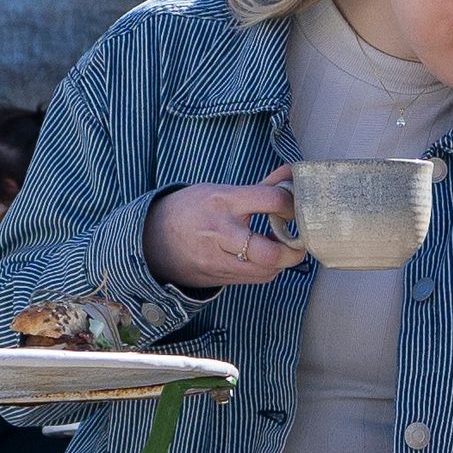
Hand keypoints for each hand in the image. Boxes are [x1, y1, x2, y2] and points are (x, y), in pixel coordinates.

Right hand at [144, 178, 301, 292]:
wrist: (153, 239)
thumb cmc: (192, 209)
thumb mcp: (222, 191)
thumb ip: (260, 187)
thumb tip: (292, 173)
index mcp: (224, 201)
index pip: (270, 200)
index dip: (291, 204)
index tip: (295, 207)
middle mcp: (222, 232)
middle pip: (269, 251)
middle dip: (293, 250)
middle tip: (299, 241)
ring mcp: (220, 259)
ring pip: (266, 270)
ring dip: (282, 261)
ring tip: (281, 247)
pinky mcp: (219, 278)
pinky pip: (256, 279)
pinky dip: (267, 269)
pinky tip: (264, 257)